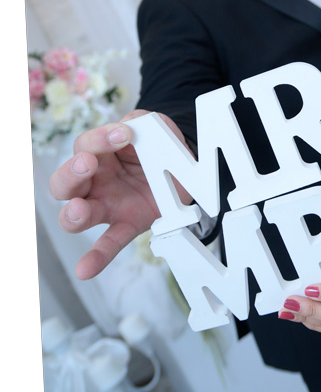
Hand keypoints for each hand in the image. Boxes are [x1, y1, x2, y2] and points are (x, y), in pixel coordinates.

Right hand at [49, 109, 190, 279]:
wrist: (183, 166)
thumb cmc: (157, 145)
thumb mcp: (153, 126)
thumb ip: (141, 121)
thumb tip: (129, 124)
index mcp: (100, 154)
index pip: (85, 145)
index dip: (100, 139)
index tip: (123, 133)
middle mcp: (95, 182)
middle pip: (65, 182)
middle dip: (71, 173)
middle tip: (87, 164)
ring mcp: (107, 205)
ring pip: (76, 214)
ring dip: (74, 213)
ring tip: (81, 210)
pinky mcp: (126, 224)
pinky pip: (108, 243)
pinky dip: (96, 257)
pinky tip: (85, 269)